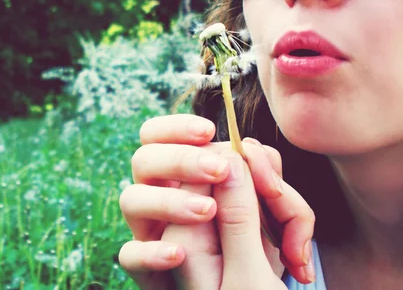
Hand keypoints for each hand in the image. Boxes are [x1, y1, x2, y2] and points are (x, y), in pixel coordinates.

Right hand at [118, 114, 315, 289]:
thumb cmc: (262, 263)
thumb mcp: (272, 226)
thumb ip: (259, 189)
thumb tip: (241, 152)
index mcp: (191, 180)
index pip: (166, 137)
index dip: (182, 128)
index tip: (219, 137)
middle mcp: (166, 202)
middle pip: (145, 159)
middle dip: (181, 158)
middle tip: (218, 169)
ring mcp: (154, 236)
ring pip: (131, 199)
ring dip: (167, 200)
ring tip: (205, 211)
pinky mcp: (150, 275)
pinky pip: (130, 256)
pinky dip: (149, 253)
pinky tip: (177, 255)